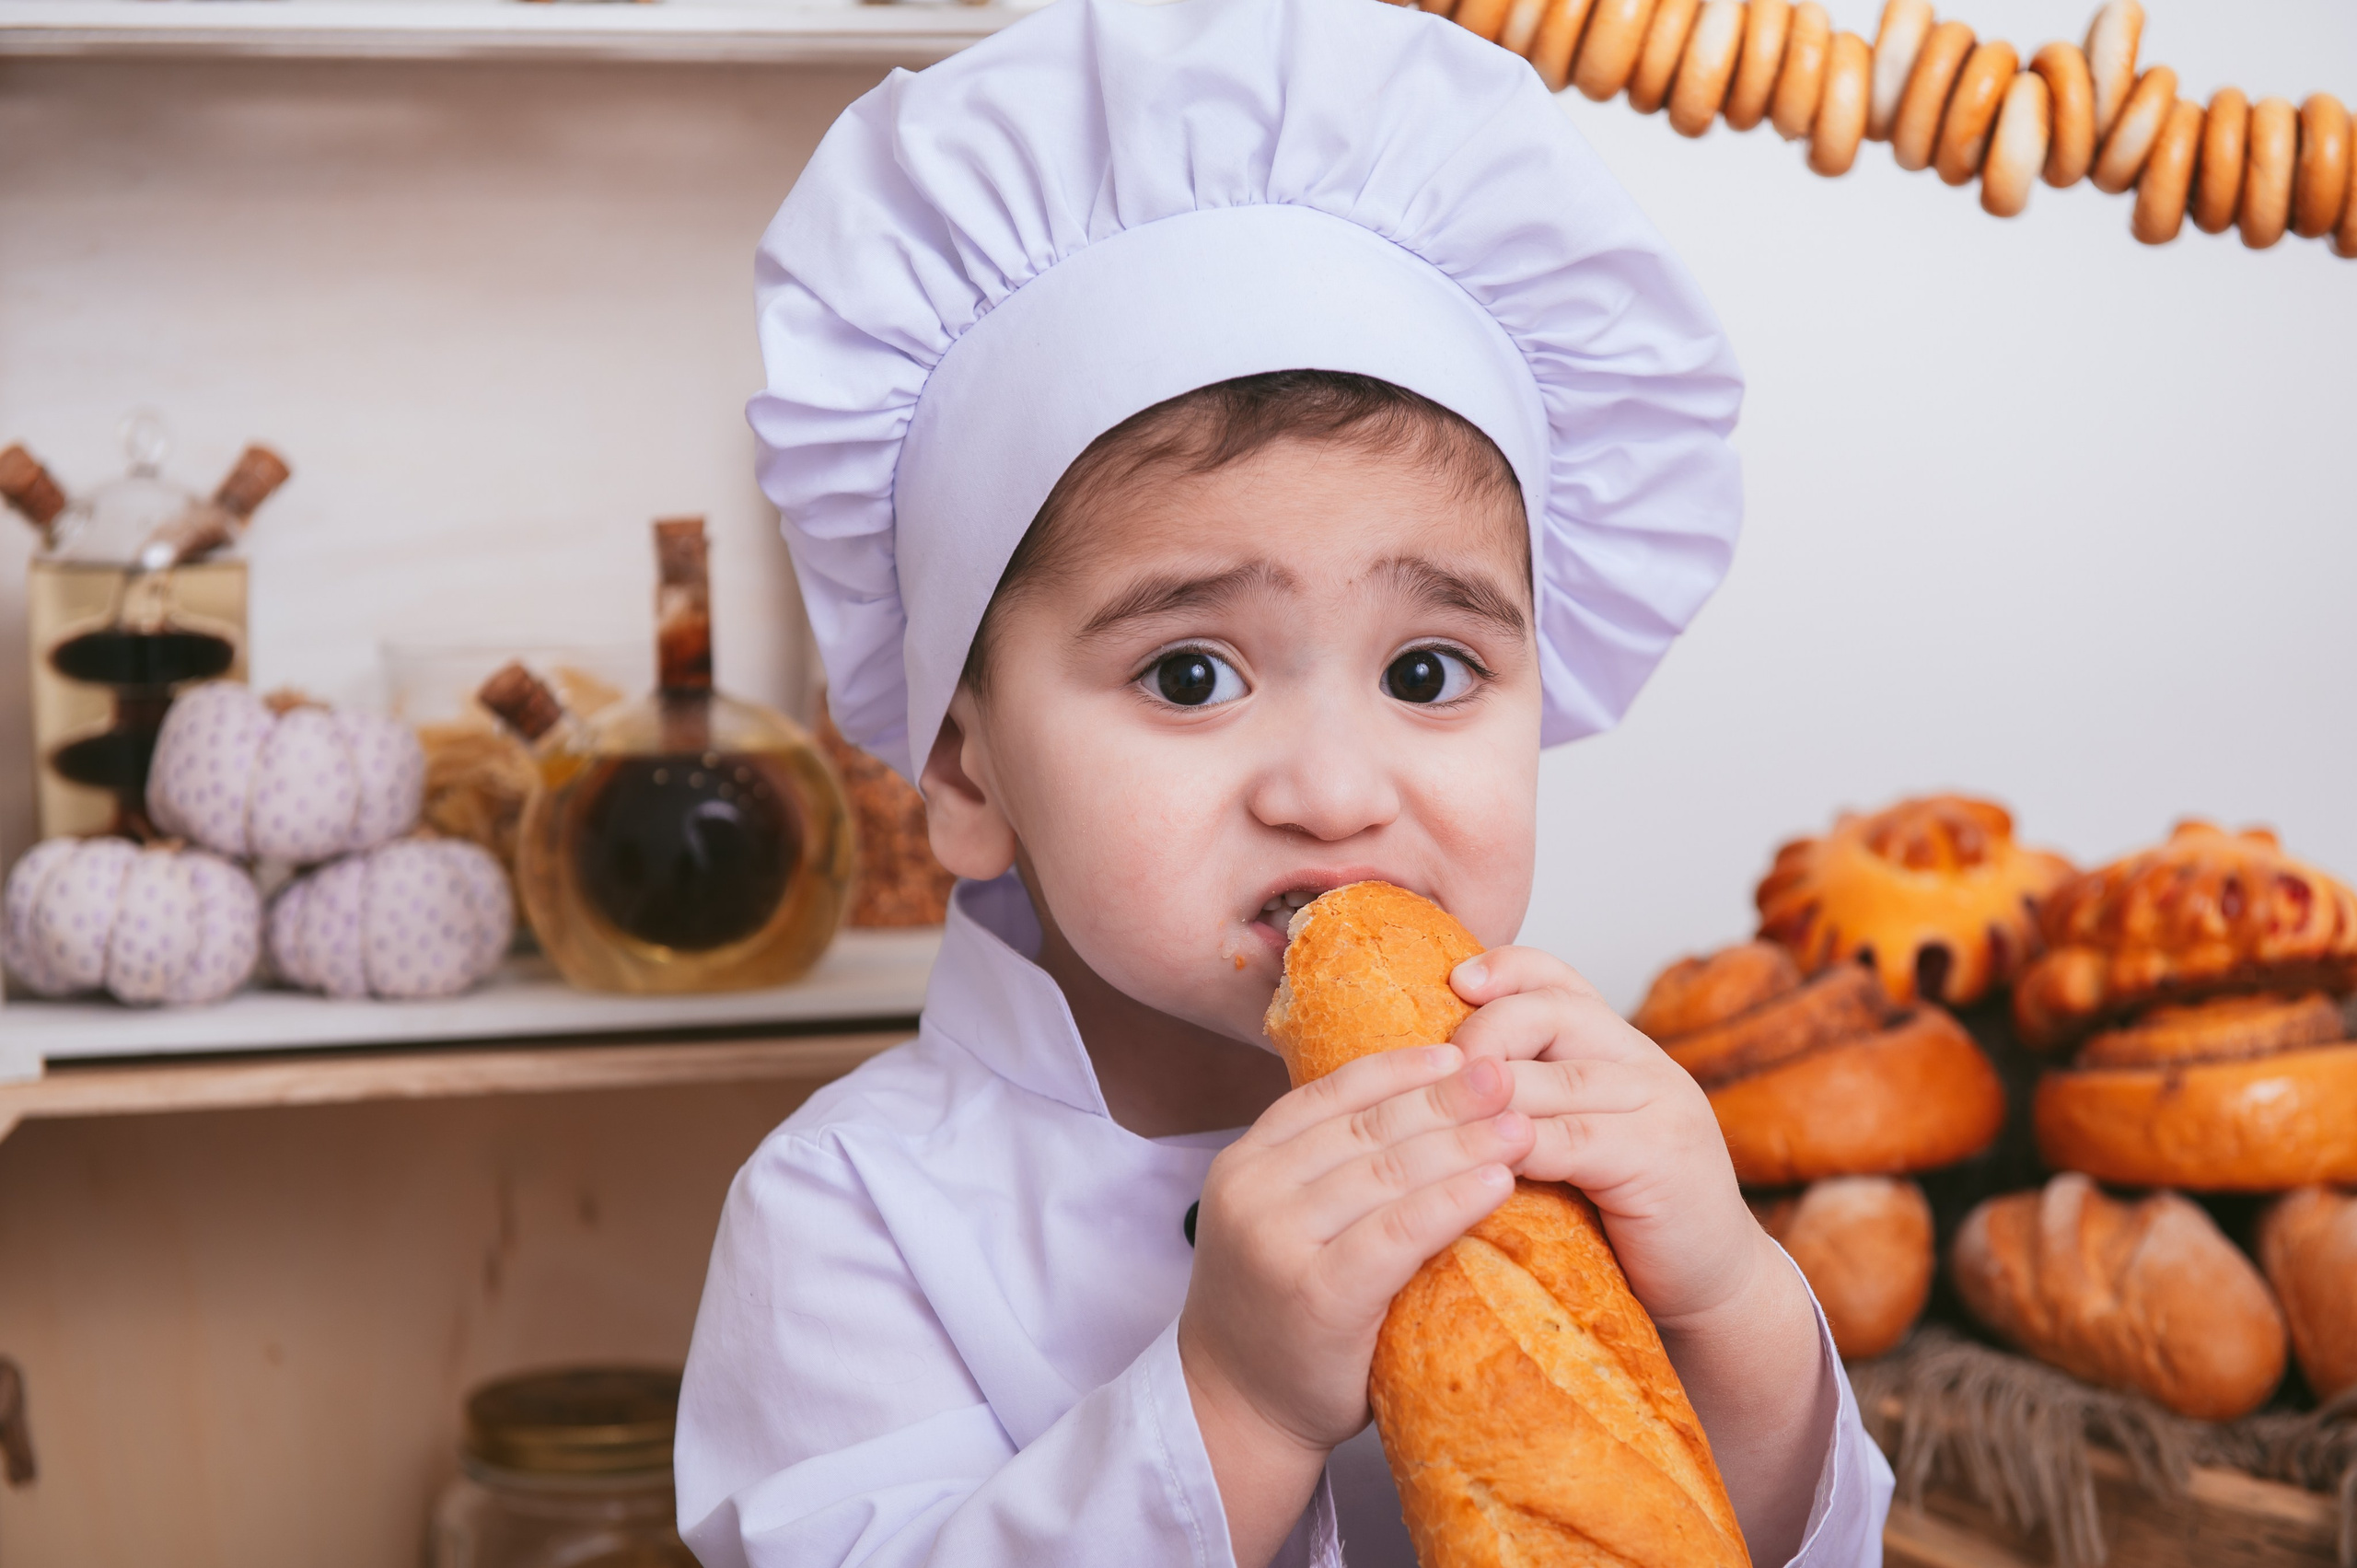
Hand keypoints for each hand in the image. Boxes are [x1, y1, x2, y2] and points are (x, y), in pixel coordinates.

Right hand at [1177, 1045, 1532, 1567]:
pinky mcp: (1317, 1295)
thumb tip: (1420, 1108)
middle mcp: (1252, 1190)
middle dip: (1445, 1097)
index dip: (1399, 1069)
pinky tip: (1497, 1183)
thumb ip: (1326, 1172)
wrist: (1237, 1412)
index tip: (1461, 1051)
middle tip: (1509, 1072)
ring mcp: (1277, 1241)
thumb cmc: (1278, 1314)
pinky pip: (1398, 1232)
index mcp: (1244, 1162)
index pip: (1331, 1095)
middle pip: (1367, 1127)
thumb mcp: (1284, 1223)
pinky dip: (1452, 1200)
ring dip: (1463, 1142)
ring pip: (1387, 1171)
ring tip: (1521, 1123)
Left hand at [1448, 949, 1831, 1561]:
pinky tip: (1480, 1162)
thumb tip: (1433, 1082)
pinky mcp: (1660, 1160)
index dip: (1507, 969)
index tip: (1455, 978)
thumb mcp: (1581, 1141)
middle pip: (1554, 1013)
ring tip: (1436, 1112)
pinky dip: (1521, 1146)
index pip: (1560, 980)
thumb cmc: (1627, 1217)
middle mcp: (1643, 1064)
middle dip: (1485, 1032)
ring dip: (1490, 1093)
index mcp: (1619, 1049)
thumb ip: (1533, 1102)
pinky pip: (1575, 1140)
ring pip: (1560, 1077)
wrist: (1717, 1286)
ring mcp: (1659, 1107)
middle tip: (1436, 1068)